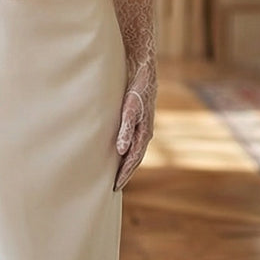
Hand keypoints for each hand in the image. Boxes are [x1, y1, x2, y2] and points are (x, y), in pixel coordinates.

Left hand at [114, 63, 154, 189]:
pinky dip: (127, 152)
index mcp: (144, 133)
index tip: (115, 186)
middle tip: (114, 187)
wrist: (144, 72)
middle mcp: (145, 133)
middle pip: (135, 159)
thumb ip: (126, 129)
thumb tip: (121, 150)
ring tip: (117, 175)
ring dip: (127, 164)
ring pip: (135, 152)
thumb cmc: (136, 90)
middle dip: (125, 173)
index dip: (124, 173)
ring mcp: (143, 128)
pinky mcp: (139, 122)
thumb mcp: (130, 109)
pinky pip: (133, 142)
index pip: (133, 159)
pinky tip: (120, 153)